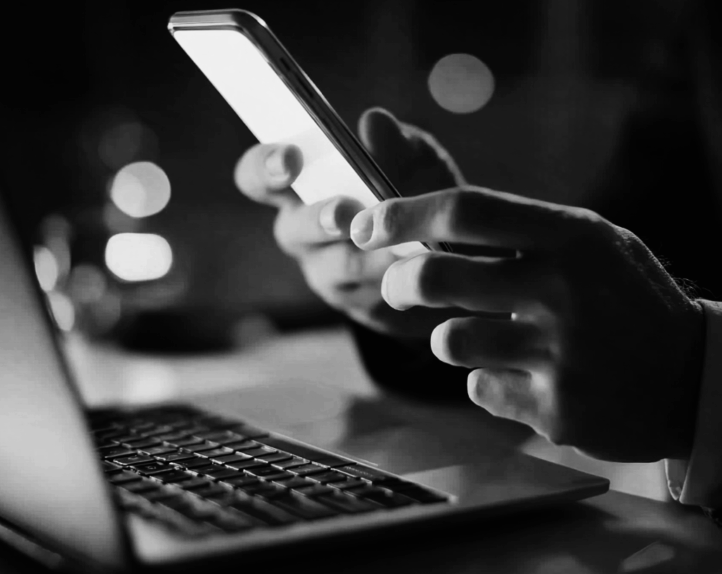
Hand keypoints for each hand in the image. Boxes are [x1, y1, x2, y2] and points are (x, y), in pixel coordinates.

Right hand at [235, 108, 464, 336]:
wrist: (462, 252)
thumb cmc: (424, 193)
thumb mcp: (418, 162)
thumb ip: (397, 144)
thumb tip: (374, 121)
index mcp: (304, 186)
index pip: (259, 174)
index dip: (266, 166)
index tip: (292, 159)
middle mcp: (305, 232)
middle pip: (291, 228)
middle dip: (319, 219)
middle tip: (345, 213)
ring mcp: (329, 273)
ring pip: (335, 267)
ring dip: (363, 255)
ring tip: (396, 246)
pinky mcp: (361, 305)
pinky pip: (370, 297)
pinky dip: (394, 282)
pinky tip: (417, 271)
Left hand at [348, 187, 705, 461]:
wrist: (695, 379)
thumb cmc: (632, 301)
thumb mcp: (596, 244)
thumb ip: (526, 231)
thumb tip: (433, 221)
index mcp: (572, 237)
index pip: (465, 210)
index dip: (403, 214)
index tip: (367, 223)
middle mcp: (562, 289)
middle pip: (435, 277)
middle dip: (400, 282)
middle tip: (401, 286)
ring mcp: (559, 353)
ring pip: (449, 341)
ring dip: (454, 339)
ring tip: (490, 337)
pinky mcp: (555, 408)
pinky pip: (481, 388)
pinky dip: (492, 382)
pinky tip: (531, 377)